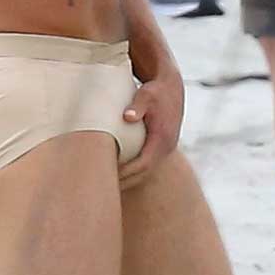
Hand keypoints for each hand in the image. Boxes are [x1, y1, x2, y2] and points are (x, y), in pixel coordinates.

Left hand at [119, 67, 183, 191]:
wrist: (172, 85)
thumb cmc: (156, 90)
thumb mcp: (146, 94)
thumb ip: (137, 106)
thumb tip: (127, 117)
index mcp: (162, 138)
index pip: (143, 164)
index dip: (125, 173)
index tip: (107, 177)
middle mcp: (166, 147)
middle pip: (143, 174)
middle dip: (124, 182)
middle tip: (101, 190)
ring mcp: (165, 148)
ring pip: (145, 171)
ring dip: (129, 179)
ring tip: (107, 186)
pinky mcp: (161, 146)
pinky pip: (146, 164)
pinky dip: (133, 171)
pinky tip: (117, 173)